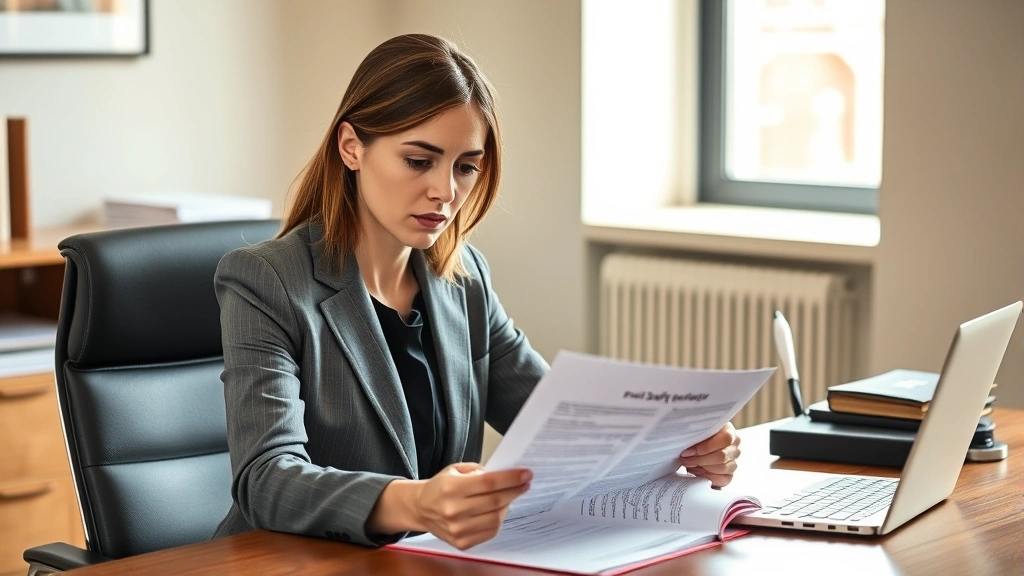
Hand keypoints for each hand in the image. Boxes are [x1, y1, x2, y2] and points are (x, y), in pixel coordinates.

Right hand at [414, 463, 530, 549]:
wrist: (421, 509)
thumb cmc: (441, 487)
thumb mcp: (455, 470)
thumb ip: (479, 471)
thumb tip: (506, 476)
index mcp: (451, 488)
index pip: (489, 483)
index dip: (511, 479)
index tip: (526, 474)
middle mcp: (453, 510)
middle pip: (495, 501)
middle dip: (515, 490)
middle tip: (525, 483)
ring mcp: (457, 529)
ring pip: (496, 518)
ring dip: (508, 506)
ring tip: (510, 496)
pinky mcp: (461, 542)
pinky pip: (490, 532)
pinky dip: (498, 520)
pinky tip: (499, 510)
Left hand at [679, 423, 740, 487]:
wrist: (696, 449)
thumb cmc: (696, 438)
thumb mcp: (696, 431)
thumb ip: (696, 433)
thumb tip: (687, 439)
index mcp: (729, 432)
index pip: (726, 439)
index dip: (707, 446)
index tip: (689, 451)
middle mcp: (734, 447)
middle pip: (722, 456)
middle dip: (700, 459)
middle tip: (685, 459)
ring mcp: (733, 462)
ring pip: (721, 468)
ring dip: (702, 467)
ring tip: (688, 464)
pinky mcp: (729, 475)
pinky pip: (721, 479)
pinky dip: (706, 476)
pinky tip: (696, 471)